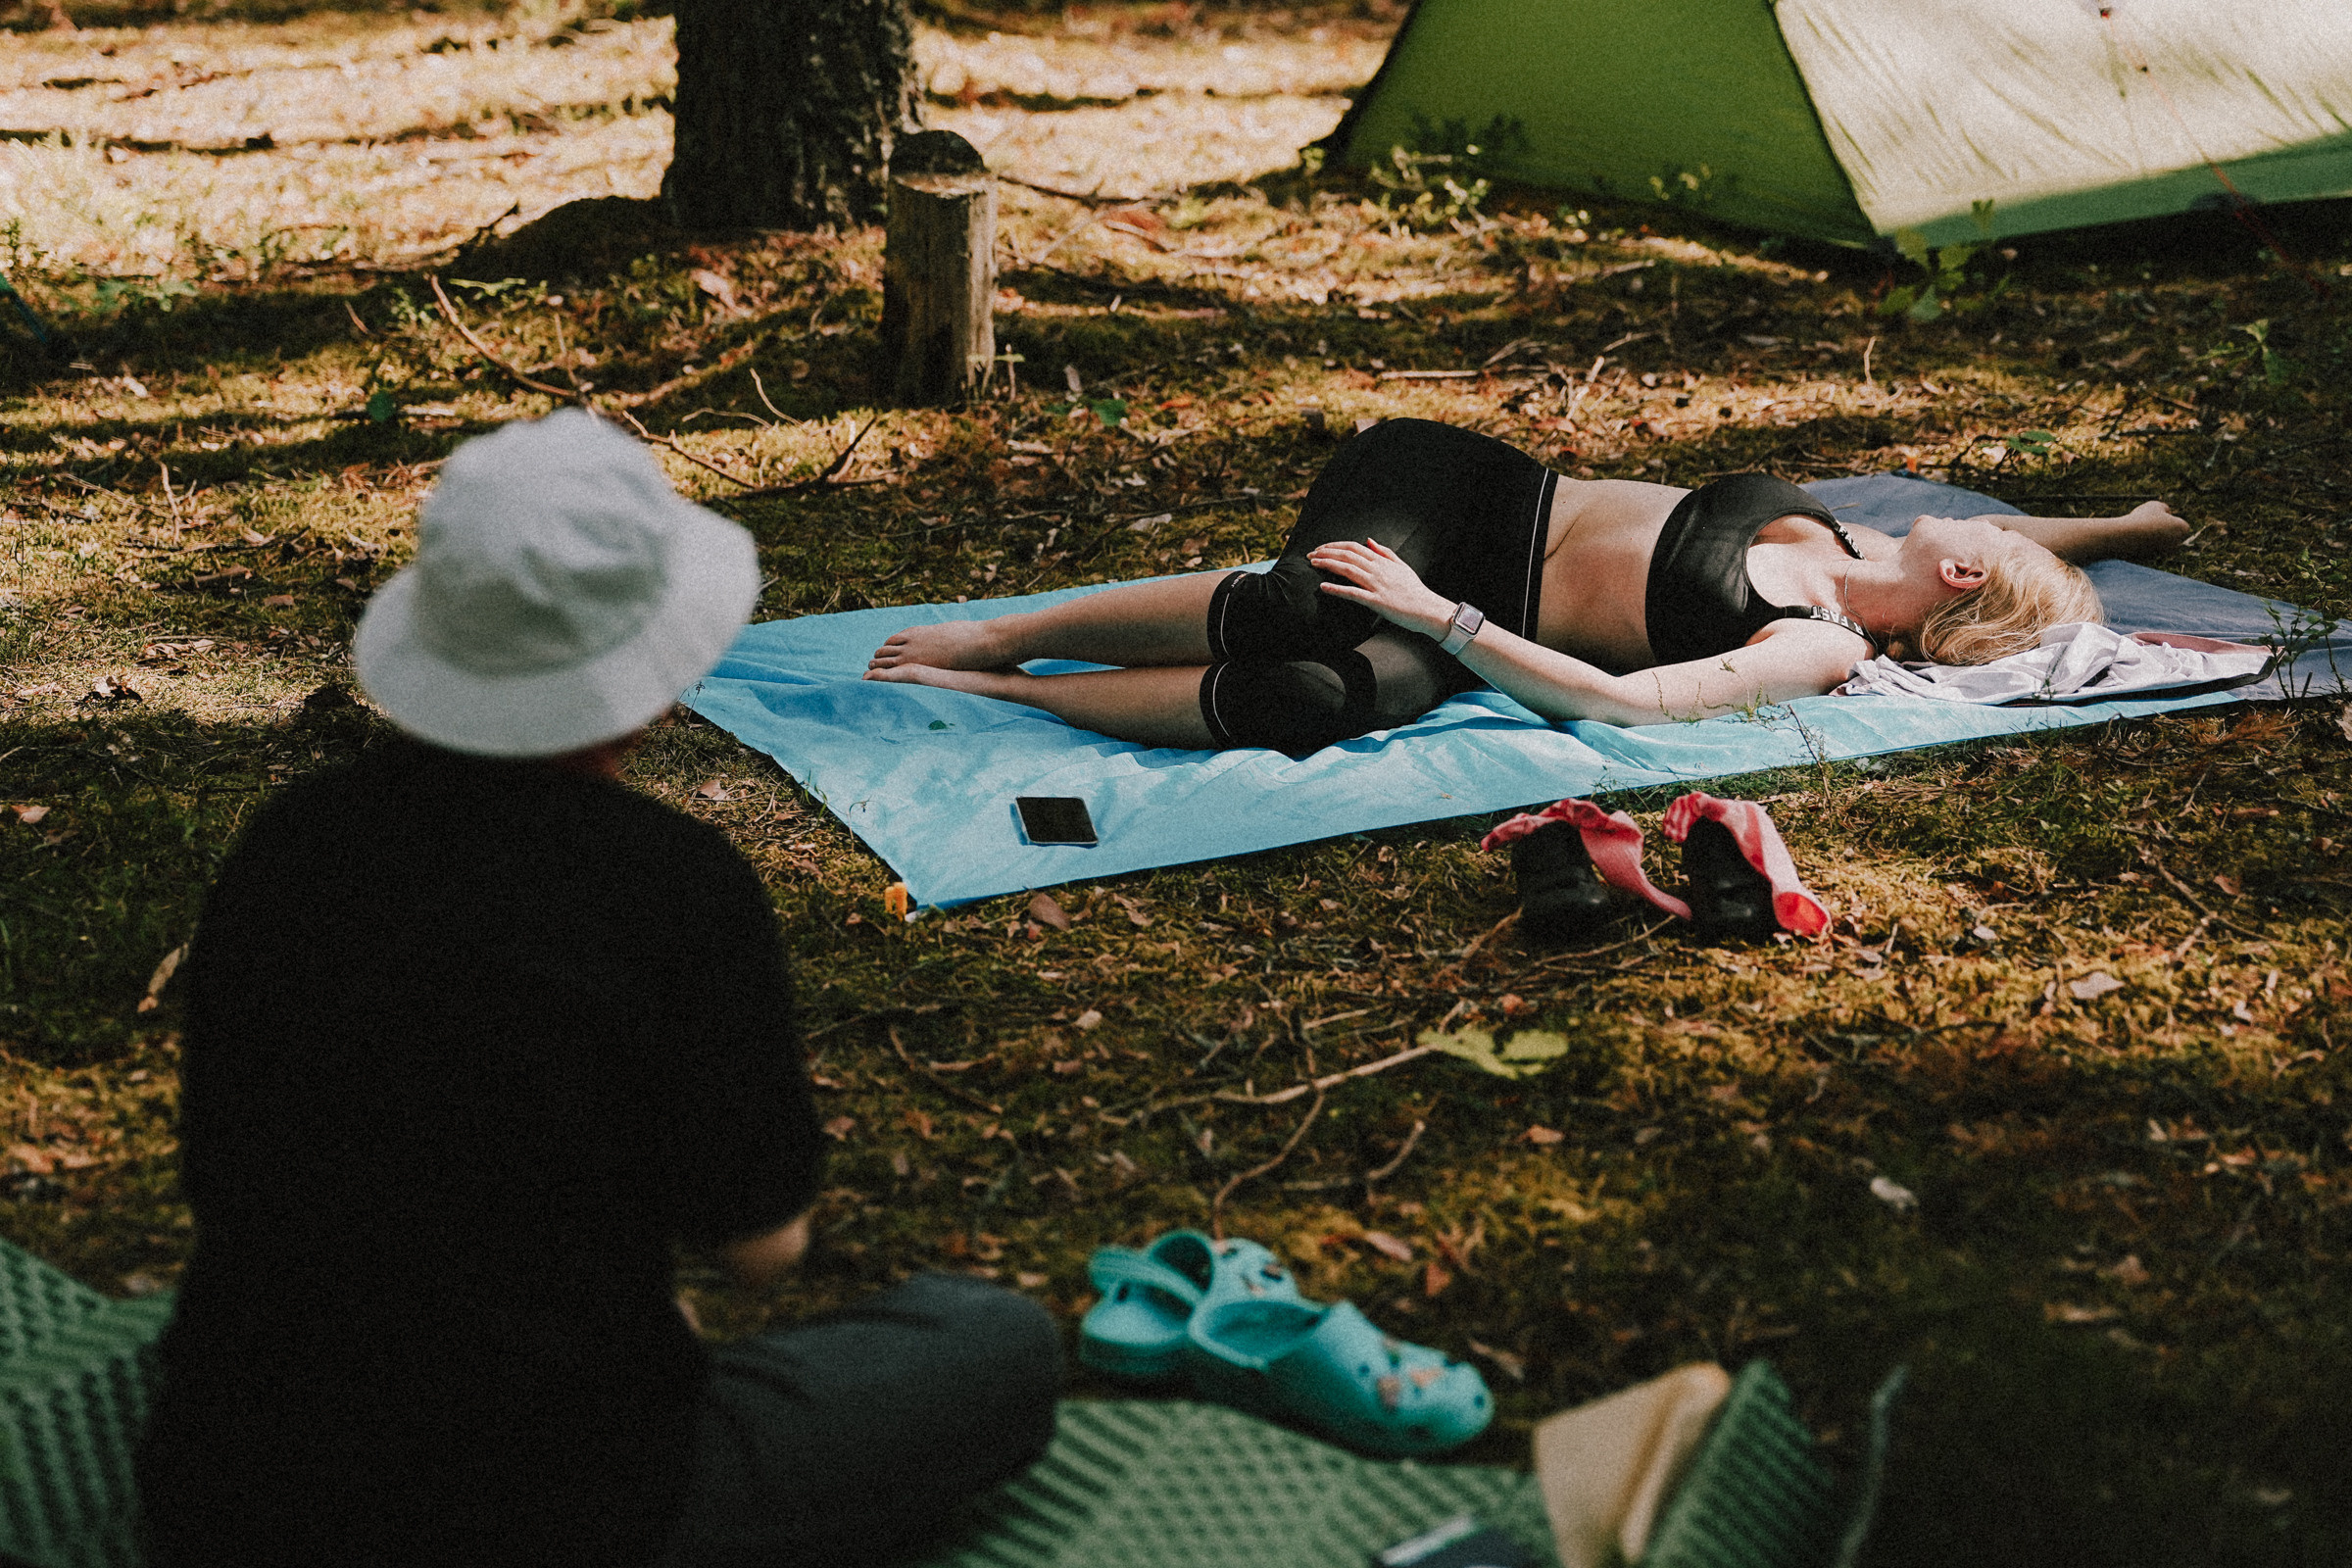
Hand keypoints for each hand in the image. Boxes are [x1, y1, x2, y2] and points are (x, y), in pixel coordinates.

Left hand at [1306, 539, 1454, 638]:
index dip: (1335, 546)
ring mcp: (1377, 585)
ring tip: (1313, 564)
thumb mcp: (1402, 566)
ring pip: (1348, 569)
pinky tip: (1323, 587)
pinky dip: (1337, 589)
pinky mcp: (1376, 601)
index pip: (1354, 547)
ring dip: (1327, 565)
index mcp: (1382, 561)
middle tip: (1310, 555)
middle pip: (1347, 555)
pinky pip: (1353, 593)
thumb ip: (1384, 552)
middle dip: (1326, 553)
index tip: (1321, 548)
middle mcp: (1378, 570)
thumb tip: (1369, 540)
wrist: (1428, 609)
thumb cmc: (1415, 590)